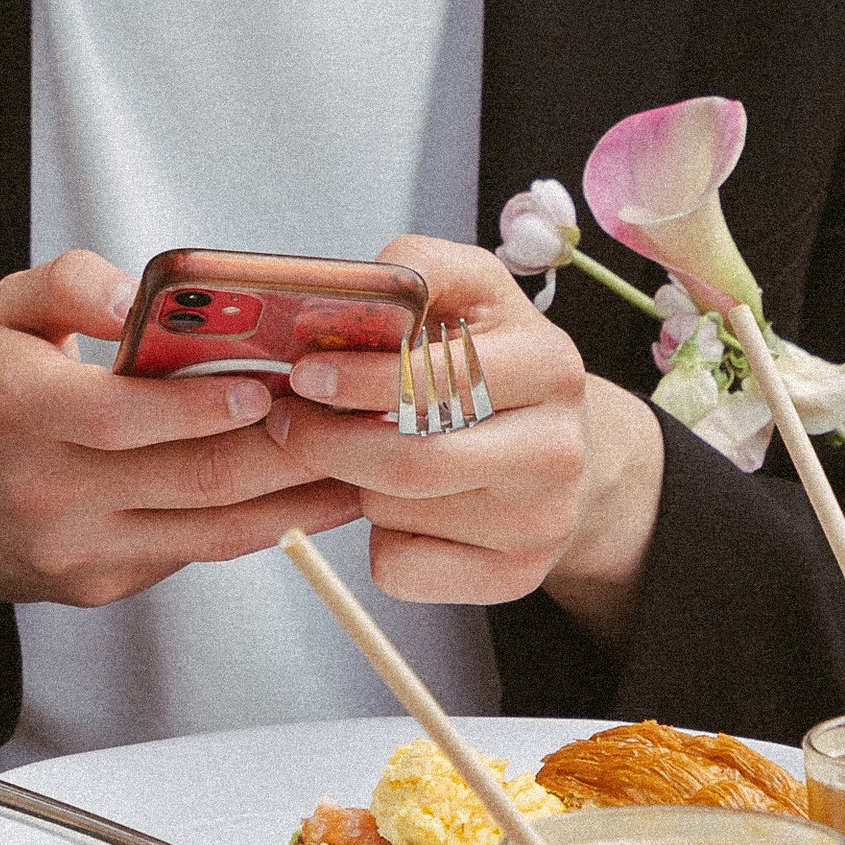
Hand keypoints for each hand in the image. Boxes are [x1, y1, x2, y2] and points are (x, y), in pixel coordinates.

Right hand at [0, 251, 362, 611]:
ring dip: (289, 505)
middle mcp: (49, 489)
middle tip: (345, 424)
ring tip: (352, 471)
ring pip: (207, 532)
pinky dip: (250, 528)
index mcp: (21, 409)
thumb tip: (138, 293)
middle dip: (280, 455)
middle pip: (188, 480)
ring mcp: (76, 549)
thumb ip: (70, 280)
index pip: (125, 416)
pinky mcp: (99, 585)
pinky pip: (189, 554)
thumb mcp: (0, 310)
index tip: (267, 388)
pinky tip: (297, 500)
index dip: (202, 407)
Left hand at [261, 232, 661, 611]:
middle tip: (287, 422)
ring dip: (353, 485)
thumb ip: (417, 267)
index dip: (358, 378)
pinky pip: (401, 569)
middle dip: (328, 441)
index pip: (437, 380)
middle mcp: (557, 449)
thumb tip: (356, 285)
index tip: (305, 373)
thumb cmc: (489, 361)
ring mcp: (542, 521)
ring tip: (355, 454)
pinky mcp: (516, 577)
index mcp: (548, 364)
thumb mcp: (469, 290)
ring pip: (395, 513)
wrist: (556, 449)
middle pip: (412, 461)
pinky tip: (393, 508)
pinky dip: (376, 540)